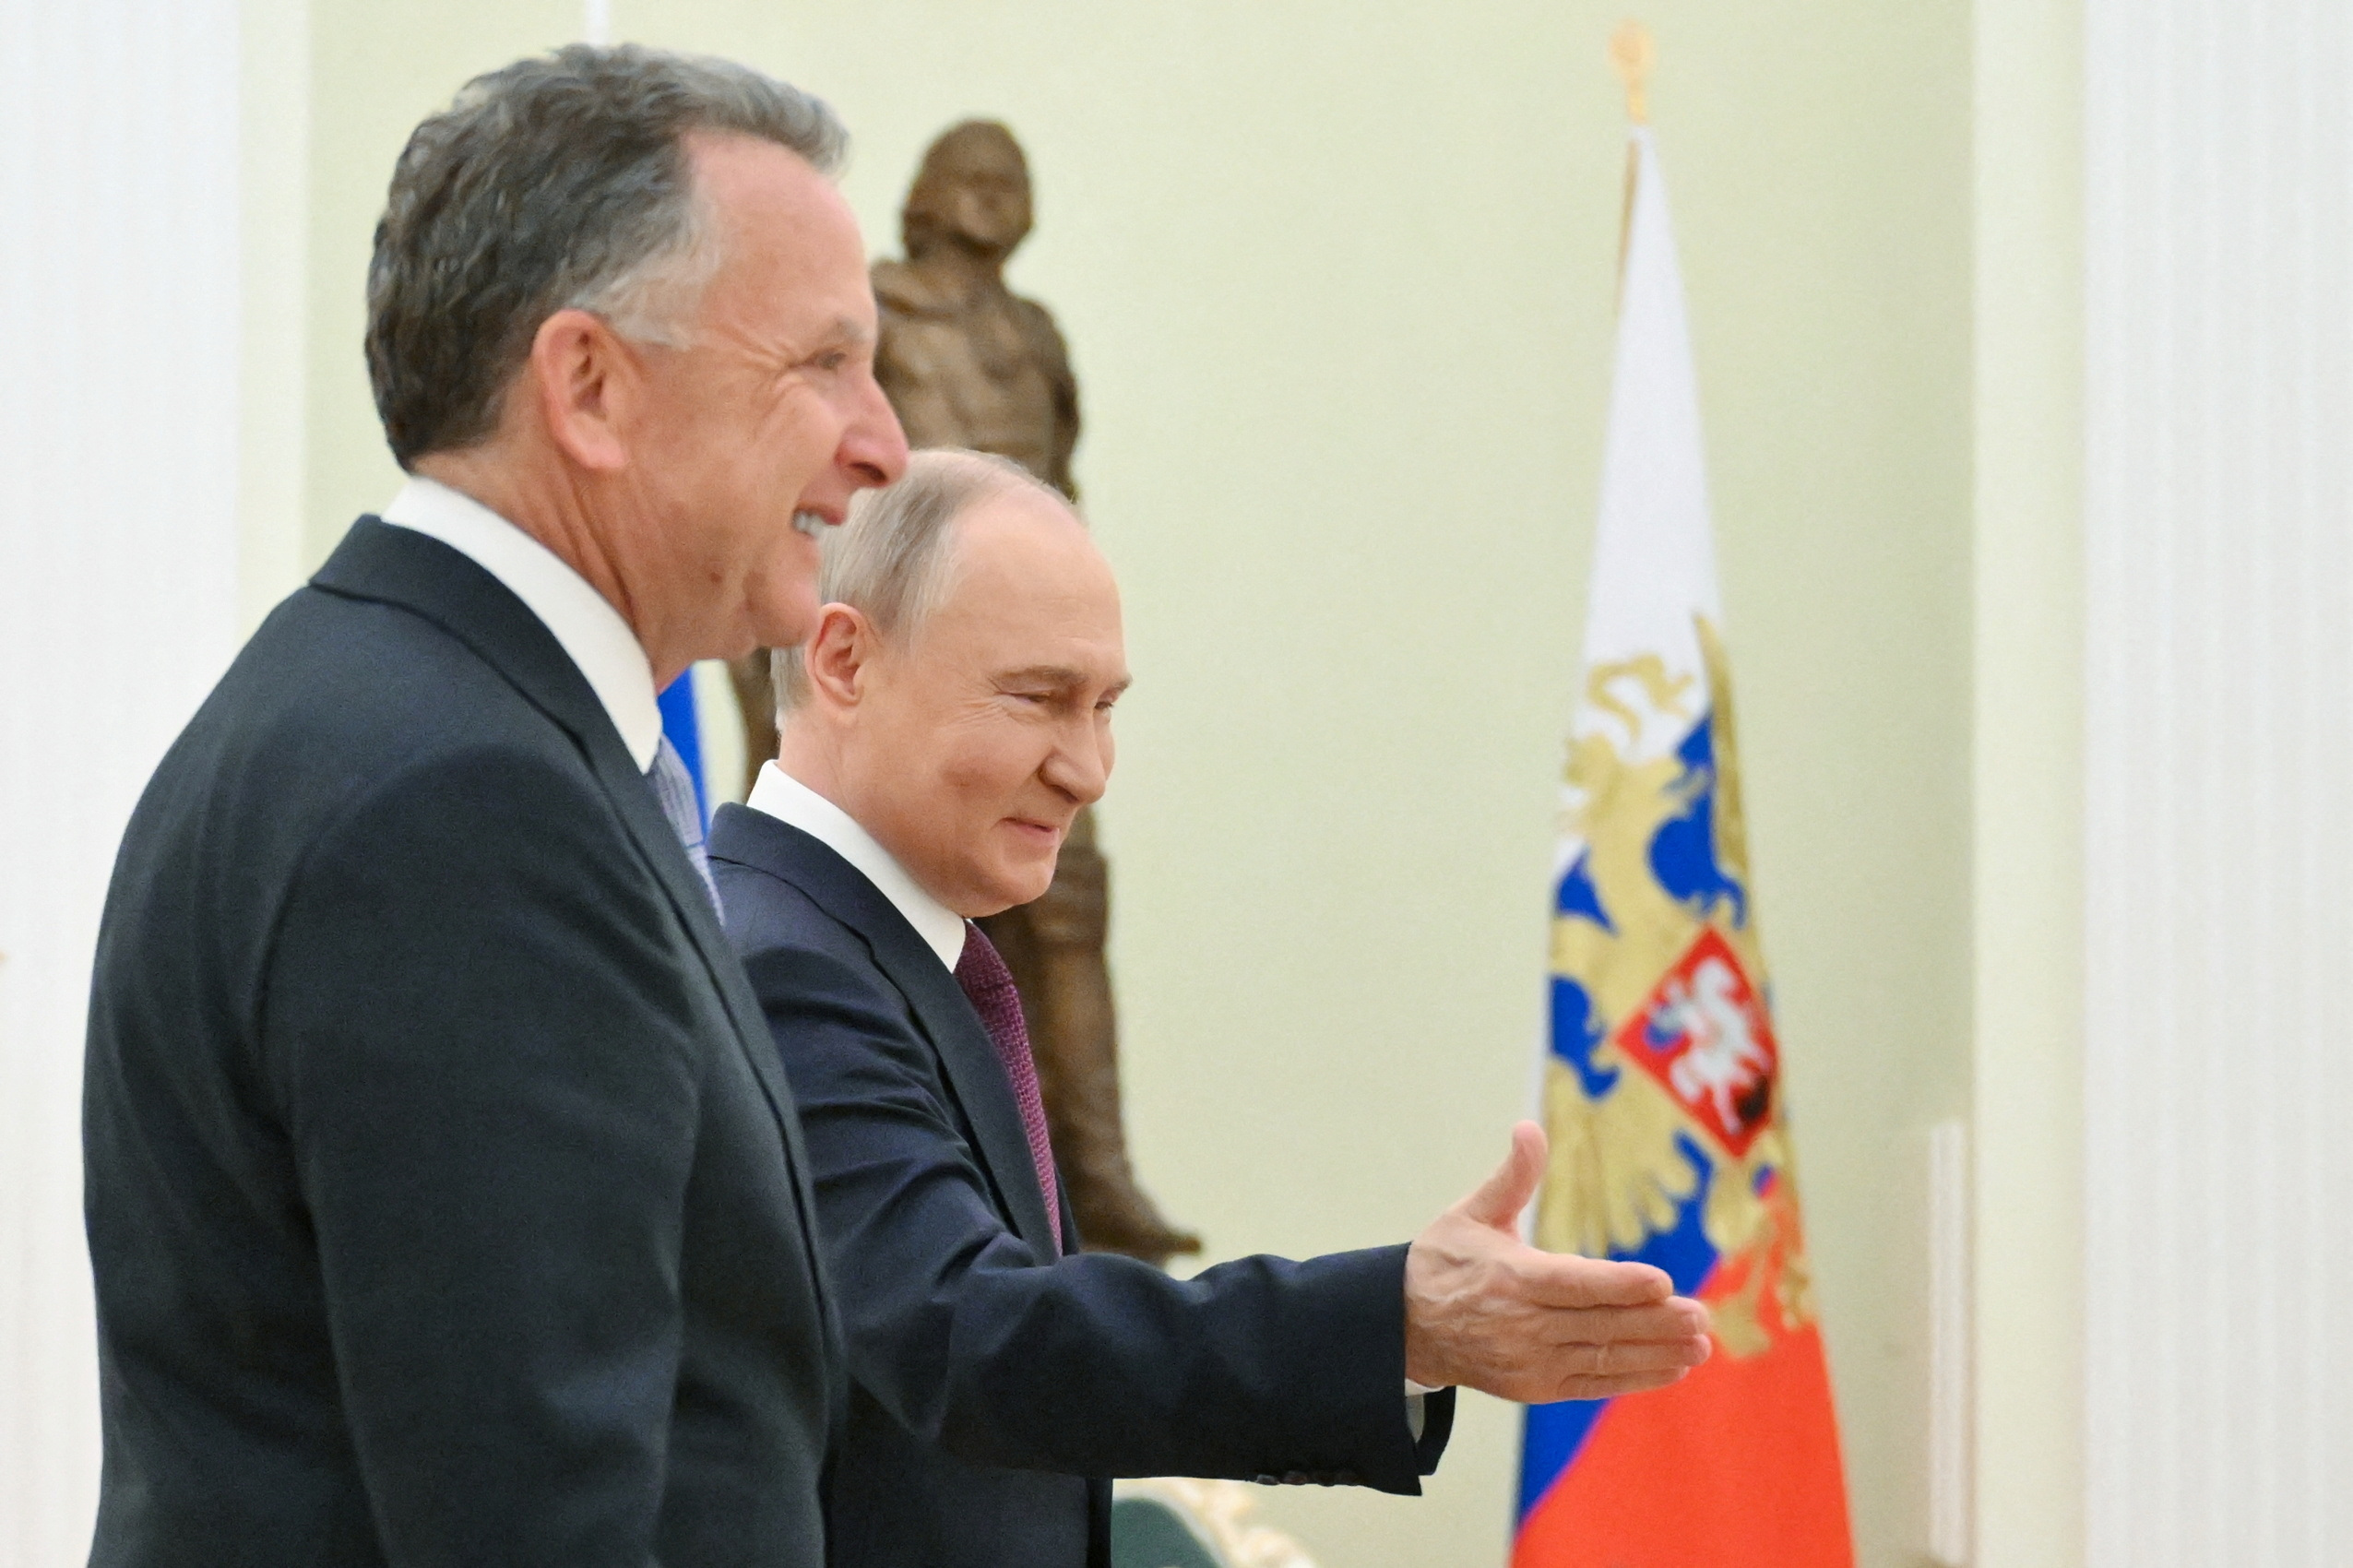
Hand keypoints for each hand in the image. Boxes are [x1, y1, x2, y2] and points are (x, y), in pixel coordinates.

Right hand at [1403, 1121, 1711, 1401]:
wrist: (1404, 1326)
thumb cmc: (1444, 1261)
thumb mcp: (1471, 1213)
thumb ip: (1512, 1177)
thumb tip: (1528, 1127)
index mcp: (1509, 1277)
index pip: (1573, 1283)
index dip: (1619, 1285)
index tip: (1662, 1283)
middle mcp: (1521, 1324)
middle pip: (1598, 1324)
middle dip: (1654, 1322)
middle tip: (1701, 1316)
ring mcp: (1529, 1361)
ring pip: (1602, 1357)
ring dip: (1656, 1353)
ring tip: (1700, 1345)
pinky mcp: (1534, 1387)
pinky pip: (1592, 1383)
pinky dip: (1633, 1377)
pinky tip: (1671, 1368)